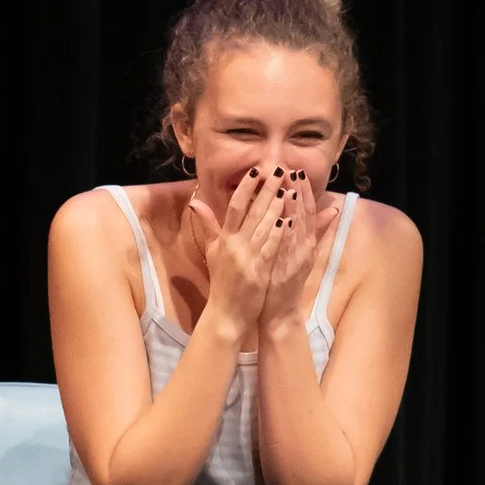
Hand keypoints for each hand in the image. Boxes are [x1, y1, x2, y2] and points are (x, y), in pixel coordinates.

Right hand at [181, 164, 291, 347]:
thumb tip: (195, 201)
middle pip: (251, 211)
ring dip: (277, 205)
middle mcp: (234, 245)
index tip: (256, 170)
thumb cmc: (222, 282)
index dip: (245, 187)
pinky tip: (289, 217)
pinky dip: (279, 231)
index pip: (234, 206)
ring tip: (289, 187)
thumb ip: (208, 225)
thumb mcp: (212, 252)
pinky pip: (270, 246)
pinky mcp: (258, 270)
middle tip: (279, 170)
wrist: (226, 314)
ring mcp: (246, 258)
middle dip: (266, 189)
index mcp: (224, 239)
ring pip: (263, 226)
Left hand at [257, 171, 339, 338]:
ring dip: (295, 209)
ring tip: (291, 187)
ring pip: (298, 229)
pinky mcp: (288, 270)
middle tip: (295, 171)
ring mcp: (297, 259)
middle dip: (300, 193)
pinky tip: (284, 218)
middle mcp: (304, 248)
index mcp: (306, 242)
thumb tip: (333, 209)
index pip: (307, 211)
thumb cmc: (285, 282)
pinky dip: (287, 233)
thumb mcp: (302, 255)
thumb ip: (314, 232)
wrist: (280, 312)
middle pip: (305, 216)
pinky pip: (287, 248)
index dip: (304, 192)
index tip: (298, 172)